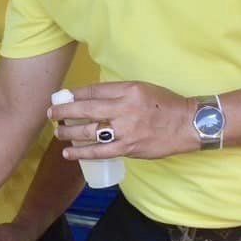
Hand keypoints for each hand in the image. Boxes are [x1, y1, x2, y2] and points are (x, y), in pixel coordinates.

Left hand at [47, 81, 196, 160]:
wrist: (188, 124)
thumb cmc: (165, 104)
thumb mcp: (142, 88)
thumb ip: (119, 92)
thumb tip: (91, 98)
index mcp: (128, 90)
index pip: (94, 91)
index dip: (74, 95)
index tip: (63, 98)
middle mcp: (125, 109)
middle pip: (86, 109)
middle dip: (64, 112)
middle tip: (52, 114)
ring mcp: (126, 130)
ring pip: (89, 132)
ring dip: (69, 133)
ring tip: (57, 133)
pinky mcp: (128, 148)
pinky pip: (100, 152)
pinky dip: (82, 153)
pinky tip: (70, 153)